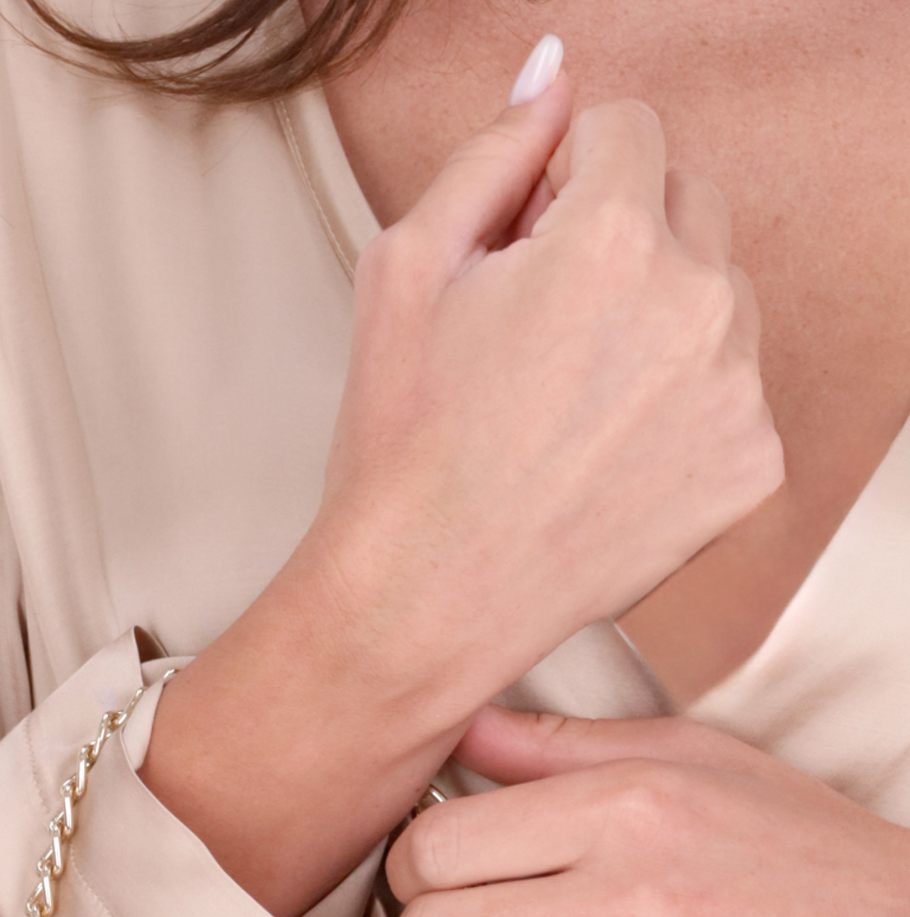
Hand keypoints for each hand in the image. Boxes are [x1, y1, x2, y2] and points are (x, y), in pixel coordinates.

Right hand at [312, 86, 783, 725]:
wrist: (428, 599)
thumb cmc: (403, 442)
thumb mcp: (408, 267)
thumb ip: (493, 152)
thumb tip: (552, 78)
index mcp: (612, 238)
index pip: (628, 130)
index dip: (563, 183)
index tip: (525, 247)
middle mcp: (696, 305)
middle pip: (688, 203)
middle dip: (622, 239)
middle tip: (541, 333)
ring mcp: (735, 392)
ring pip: (718, 297)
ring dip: (661, 320)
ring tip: (573, 403)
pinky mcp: (752, 466)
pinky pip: (733, 389)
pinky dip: (683, 407)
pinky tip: (608, 455)